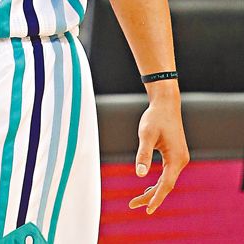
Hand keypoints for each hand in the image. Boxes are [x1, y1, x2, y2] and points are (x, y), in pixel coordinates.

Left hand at [128, 97, 188, 214]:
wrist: (166, 105)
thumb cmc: (155, 118)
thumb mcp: (147, 134)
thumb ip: (143, 154)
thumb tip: (140, 174)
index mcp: (176, 158)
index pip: (166, 185)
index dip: (157, 198)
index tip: (147, 210)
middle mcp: (181, 160)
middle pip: (166, 185)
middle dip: (151, 196)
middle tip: (133, 205)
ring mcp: (179, 158)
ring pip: (167, 180)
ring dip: (154, 190)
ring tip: (138, 200)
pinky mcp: (176, 155)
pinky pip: (168, 174)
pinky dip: (158, 182)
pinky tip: (149, 186)